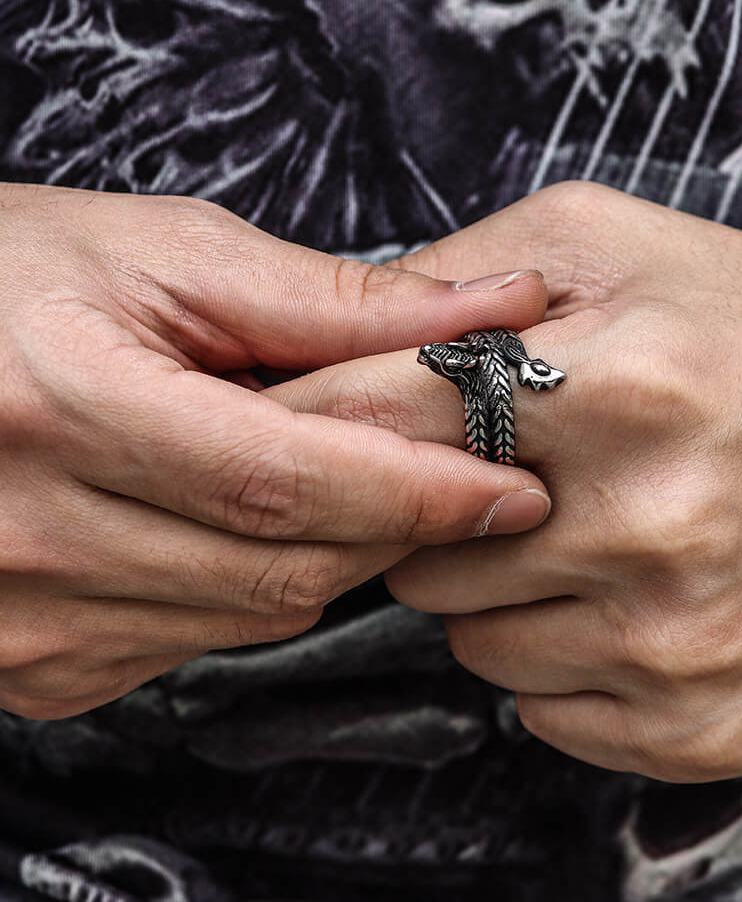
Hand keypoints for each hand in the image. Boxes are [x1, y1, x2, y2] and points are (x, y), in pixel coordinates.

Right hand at [0, 184, 552, 719]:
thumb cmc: (8, 280)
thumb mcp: (168, 256)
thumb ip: (337, 298)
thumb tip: (489, 308)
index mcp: (66, 408)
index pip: (292, 484)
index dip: (421, 493)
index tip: (513, 488)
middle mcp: (31, 536)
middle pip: (287, 568)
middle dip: (396, 527)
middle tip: (458, 478)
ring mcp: (28, 618)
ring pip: (253, 616)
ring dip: (331, 554)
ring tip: (344, 479)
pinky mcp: (36, 662)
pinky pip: (195, 642)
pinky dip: (255, 586)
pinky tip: (247, 522)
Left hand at [269, 181, 741, 780]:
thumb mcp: (621, 242)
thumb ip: (471, 272)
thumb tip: (352, 334)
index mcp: (623, 386)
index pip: (382, 417)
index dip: (317, 416)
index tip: (277, 427)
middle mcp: (650, 527)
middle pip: (411, 548)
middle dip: (433, 507)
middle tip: (515, 467)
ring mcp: (677, 644)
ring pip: (467, 640)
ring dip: (497, 586)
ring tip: (583, 526)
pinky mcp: (702, 725)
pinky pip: (541, 710)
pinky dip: (556, 655)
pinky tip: (623, 595)